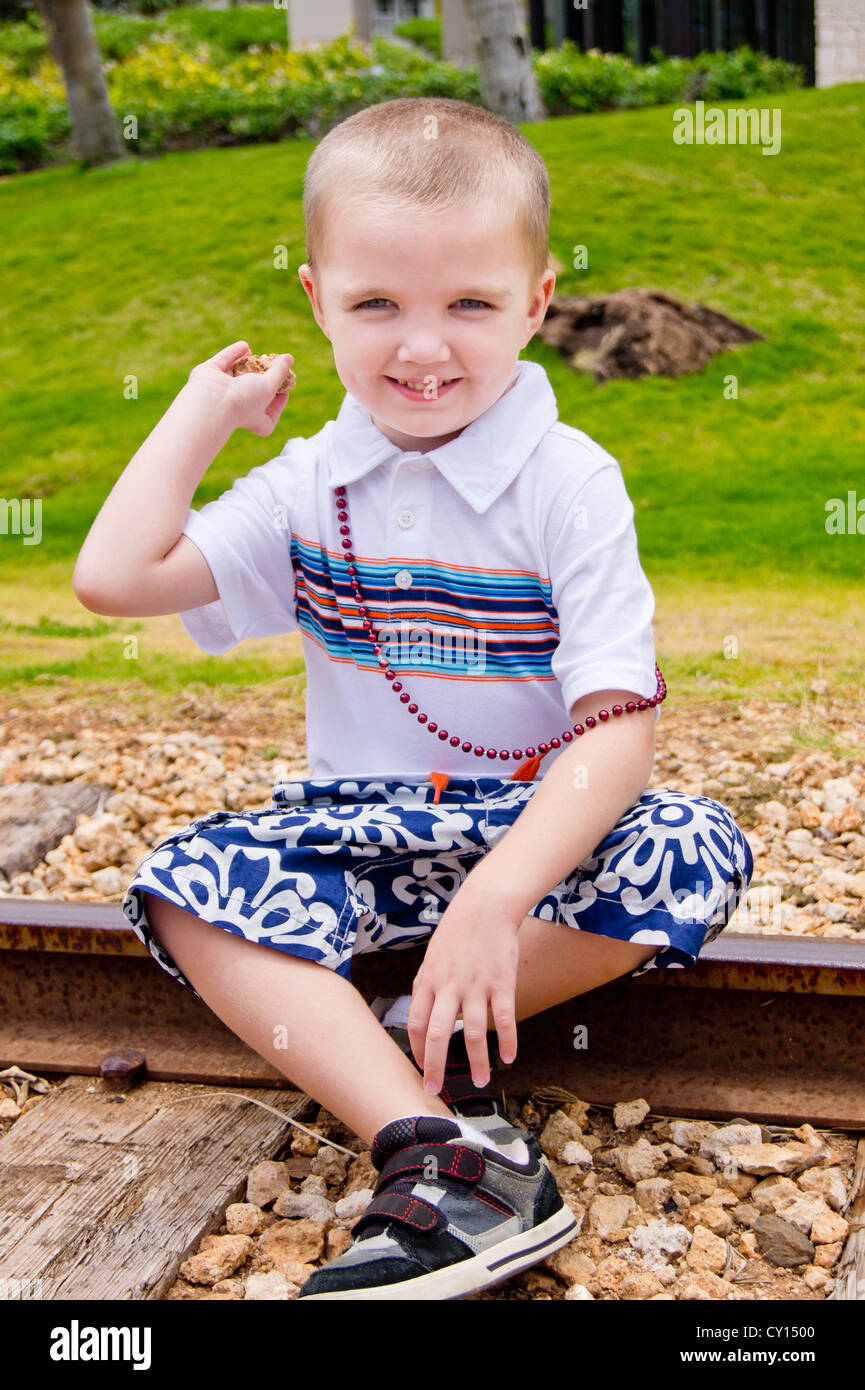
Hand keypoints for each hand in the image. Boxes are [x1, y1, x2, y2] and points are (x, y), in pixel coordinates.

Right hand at [185, 340, 294, 437]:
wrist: (213, 401)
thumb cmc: (244, 400)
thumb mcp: (269, 386)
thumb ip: (279, 372)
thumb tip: (289, 358)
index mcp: (252, 419)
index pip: (267, 419)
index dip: (278, 405)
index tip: (286, 394)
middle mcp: (236, 406)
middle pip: (251, 393)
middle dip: (261, 380)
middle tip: (272, 367)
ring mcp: (220, 391)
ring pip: (235, 376)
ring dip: (246, 364)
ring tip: (256, 354)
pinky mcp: (208, 375)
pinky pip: (223, 362)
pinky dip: (233, 353)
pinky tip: (245, 346)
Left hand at [406, 894, 520, 1096]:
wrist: (485, 905)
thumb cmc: (457, 932)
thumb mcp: (432, 957)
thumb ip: (426, 987)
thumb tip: (422, 1015)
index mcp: (428, 981)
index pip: (417, 1024)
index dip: (418, 1050)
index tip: (422, 1067)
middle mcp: (449, 987)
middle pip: (438, 1035)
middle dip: (435, 1067)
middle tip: (435, 1091)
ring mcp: (477, 986)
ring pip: (473, 1033)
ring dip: (477, 1062)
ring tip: (482, 1082)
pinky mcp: (502, 982)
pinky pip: (504, 1019)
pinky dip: (508, 1041)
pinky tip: (509, 1058)